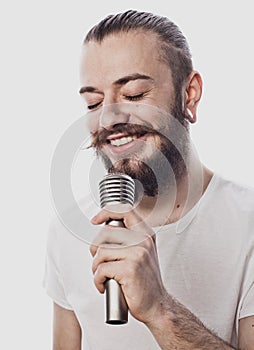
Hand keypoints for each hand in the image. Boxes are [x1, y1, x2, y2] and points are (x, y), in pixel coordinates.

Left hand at [90, 204, 166, 324]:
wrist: (156, 305)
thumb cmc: (144, 281)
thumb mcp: (142, 253)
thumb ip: (128, 240)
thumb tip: (103, 232)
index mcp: (146, 234)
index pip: (125, 210)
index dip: (107, 212)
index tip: (96, 220)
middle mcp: (143, 241)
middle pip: (105, 233)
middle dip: (95, 249)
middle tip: (100, 262)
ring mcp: (138, 254)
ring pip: (101, 252)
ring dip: (96, 267)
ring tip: (104, 276)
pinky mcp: (130, 269)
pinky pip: (101, 269)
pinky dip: (97, 280)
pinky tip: (104, 285)